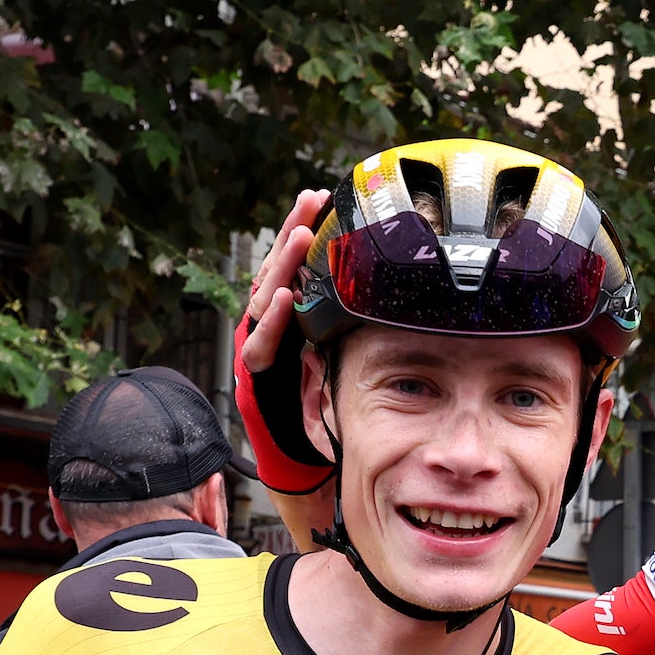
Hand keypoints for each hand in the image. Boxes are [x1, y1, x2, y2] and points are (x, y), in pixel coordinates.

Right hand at [232, 188, 337, 493]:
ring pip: (265, 297)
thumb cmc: (325, 405)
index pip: (295, 263)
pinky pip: (260, 343)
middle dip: (292, 235)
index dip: (303, 230)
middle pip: (277, 269)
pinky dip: (272, 319)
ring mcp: (258, 348)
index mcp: (292, 316)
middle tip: (310, 203)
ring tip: (300, 237)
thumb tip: (399, 290)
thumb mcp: (344, 353)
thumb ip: (352, 322)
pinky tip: (284, 295)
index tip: (320, 197)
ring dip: (282, 266)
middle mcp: (271, 326)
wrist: (299, 457)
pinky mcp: (255, 376)